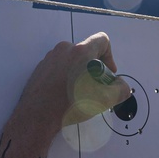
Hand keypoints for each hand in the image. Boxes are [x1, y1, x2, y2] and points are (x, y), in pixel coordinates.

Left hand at [0, 32, 131, 157]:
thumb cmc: (71, 105)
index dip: (110, 56)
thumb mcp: (104, 100)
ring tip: (78, 94)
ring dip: (79, 74)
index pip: (102, 40)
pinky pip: (58, 68)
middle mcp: (64, 49)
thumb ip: (121, 89)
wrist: (37, 117)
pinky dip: (65, 78)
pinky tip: (63, 96)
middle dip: (94, 69)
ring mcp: (49, 58)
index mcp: (80, 52)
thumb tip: (122, 86)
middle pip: (86, 53)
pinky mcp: (39, 69)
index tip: (107, 74)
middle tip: (94, 88)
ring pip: (71, 61)